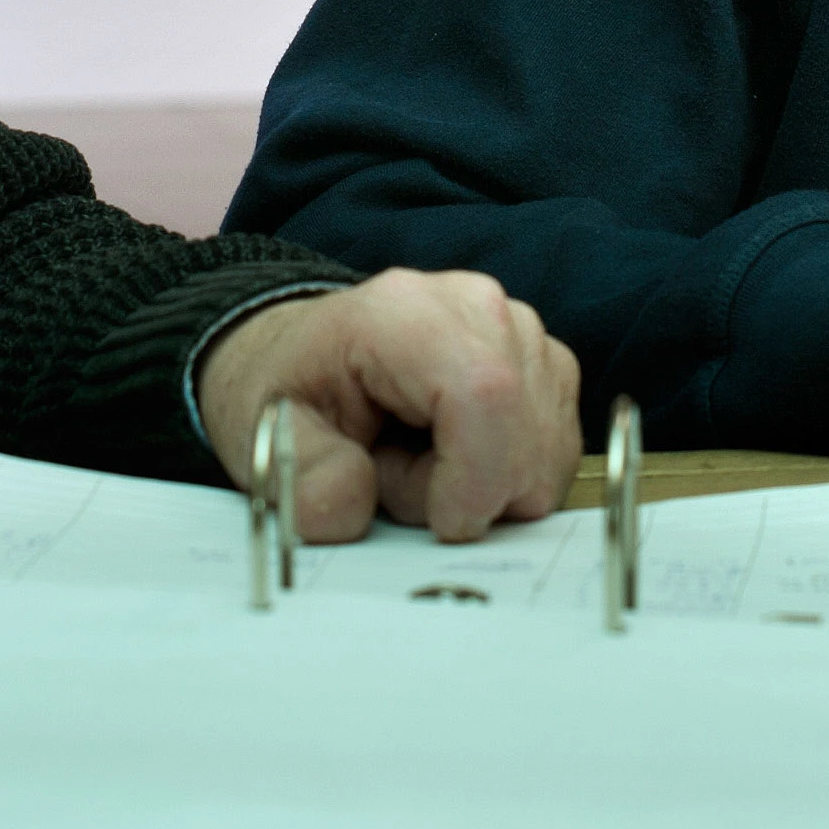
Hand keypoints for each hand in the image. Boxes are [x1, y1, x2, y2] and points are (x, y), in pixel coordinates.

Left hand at [196, 271, 580, 545]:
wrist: (318, 358)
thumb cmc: (301, 392)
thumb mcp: (273, 438)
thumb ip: (305, 479)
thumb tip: (353, 504)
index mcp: (403, 313)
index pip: (484, 394)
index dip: (475, 480)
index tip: (439, 523)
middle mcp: (476, 306)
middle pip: (524, 436)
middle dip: (470, 492)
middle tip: (399, 473)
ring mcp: (521, 330)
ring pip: (546, 453)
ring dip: (488, 484)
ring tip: (421, 456)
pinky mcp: (547, 363)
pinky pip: (555, 452)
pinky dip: (510, 473)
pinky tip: (456, 450)